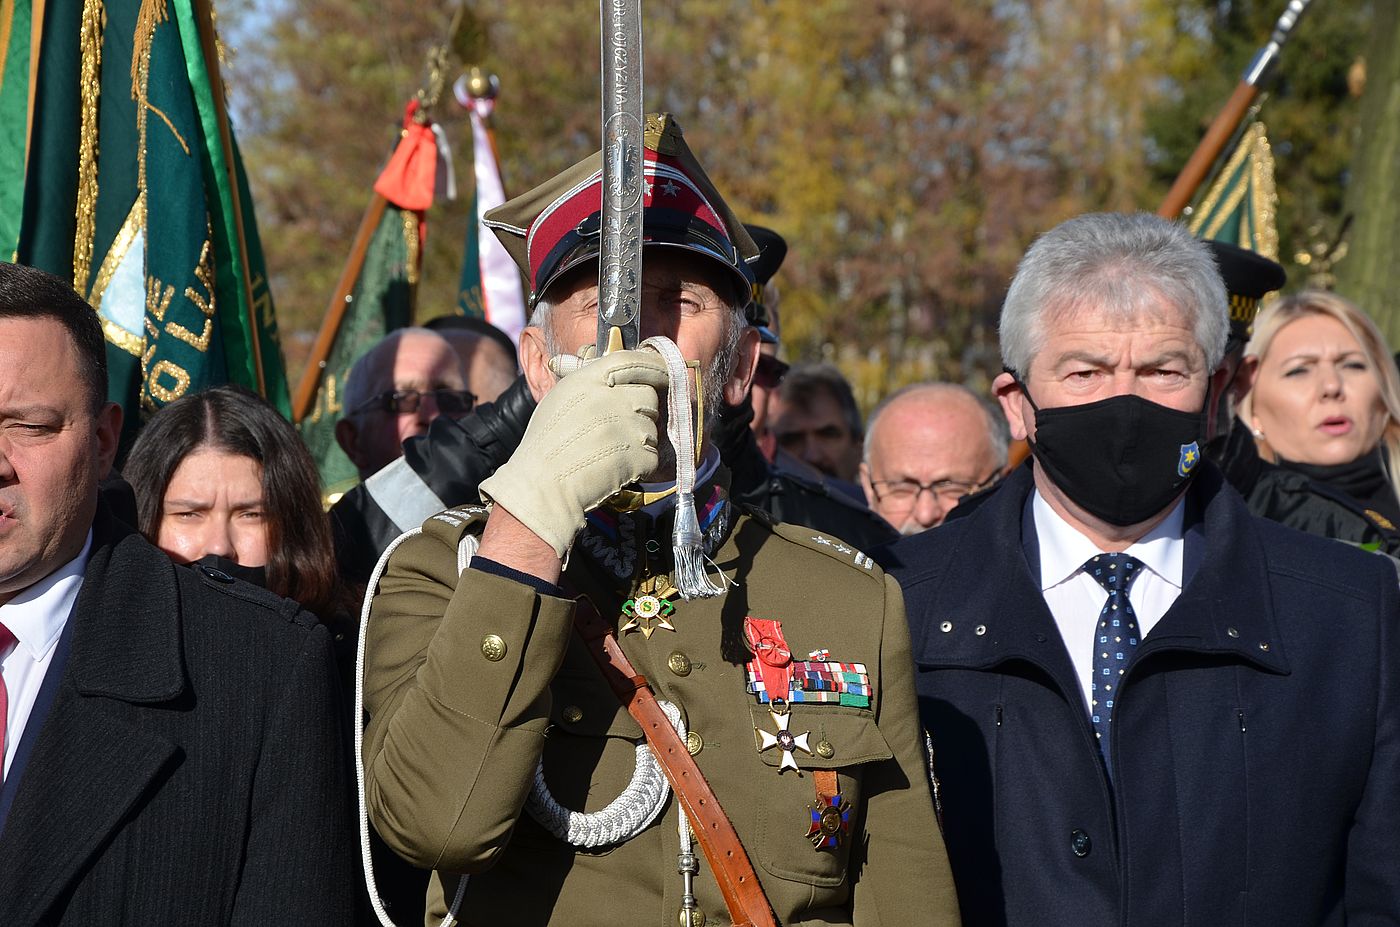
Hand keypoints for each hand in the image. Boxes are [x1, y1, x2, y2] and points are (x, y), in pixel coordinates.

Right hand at [479, 348, 668, 557]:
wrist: (542, 487)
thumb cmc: (545, 445)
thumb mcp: (560, 399)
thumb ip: (589, 382)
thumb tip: (613, 373)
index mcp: (589, 379)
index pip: (633, 360)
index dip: (652, 366)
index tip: (662, 372)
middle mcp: (611, 397)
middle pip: (649, 395)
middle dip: (641, 409)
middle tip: (619, 428)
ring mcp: (627, 426)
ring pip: (652, 427)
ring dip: (639, 439)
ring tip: (610, 452)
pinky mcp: (639, 455)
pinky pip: (651, 455)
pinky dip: (639, 465)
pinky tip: (615, 468)